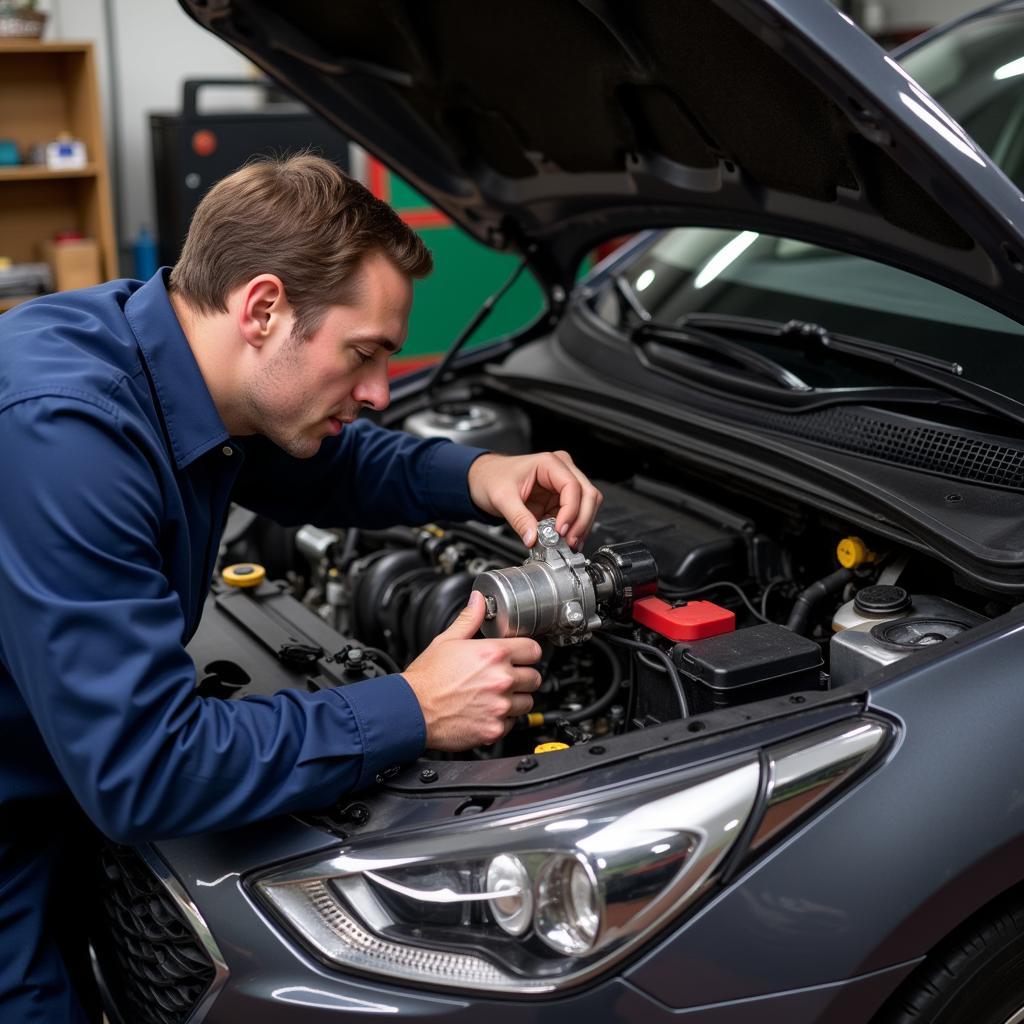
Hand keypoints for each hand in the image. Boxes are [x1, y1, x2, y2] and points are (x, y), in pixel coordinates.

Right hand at [403, 592, 542, 750]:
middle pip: (535, 677)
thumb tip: (478, 600)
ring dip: (517, 699)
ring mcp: (500, 706)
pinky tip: (488, 711)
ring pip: (528, 702)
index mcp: (494, 654)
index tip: (520, 656)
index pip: (534, 650)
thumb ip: (469, 619)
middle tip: (505, 677)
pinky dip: (505, 719)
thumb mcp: (446, 640)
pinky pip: (514, 722)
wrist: (412, 710)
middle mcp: (502, 680)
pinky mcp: (495, 728)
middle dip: (523, 676)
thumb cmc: (427, 678)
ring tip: (496, 696)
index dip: (527, 652)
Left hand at [467, 449, 602, 548]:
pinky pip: (576, 515)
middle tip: (570, 542)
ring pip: (587, 506)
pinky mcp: (560, 500)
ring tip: (567, 544)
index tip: (560, 531)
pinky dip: (574, 529)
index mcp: (549, 463)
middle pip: (588, 495)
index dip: (571, 511)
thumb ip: (519, 519)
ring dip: (581, 527)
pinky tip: (565, 540)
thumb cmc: (493, 478)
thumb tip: (533, 539)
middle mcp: (562, 470)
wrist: (485, 479)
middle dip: (582, 521)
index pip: (572, 486)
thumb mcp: (502, 498)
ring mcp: (563, 486)